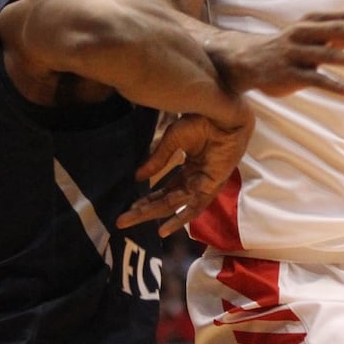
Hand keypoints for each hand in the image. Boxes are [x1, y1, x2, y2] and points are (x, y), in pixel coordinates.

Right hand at [117, 109, 251, 237]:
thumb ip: (158, 160)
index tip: (128, 208)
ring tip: (132, 219)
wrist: (222, 113)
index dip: (147, 200)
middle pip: (167, 201)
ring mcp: (204, 184)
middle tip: (121, 221)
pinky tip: (163, 229)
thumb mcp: (173, 141)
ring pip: (176, 205)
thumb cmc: (202, 122)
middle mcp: (196, 180)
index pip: (165, 191)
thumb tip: (138, 177)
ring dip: (153, 214)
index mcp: (189, 169)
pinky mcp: (212, 186)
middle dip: (144, 211)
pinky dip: (179, 219)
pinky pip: (195, 207)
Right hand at [219, 10, 343, 96]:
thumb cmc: (289, 46)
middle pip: (338, 30)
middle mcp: (304, 33)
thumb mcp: (310, 34)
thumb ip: (338, 34)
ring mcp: (296, 54)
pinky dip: (336, 86)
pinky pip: (316, 80)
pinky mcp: (290, 74)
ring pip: (328, 55)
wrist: (248, 61)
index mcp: (312, 21)